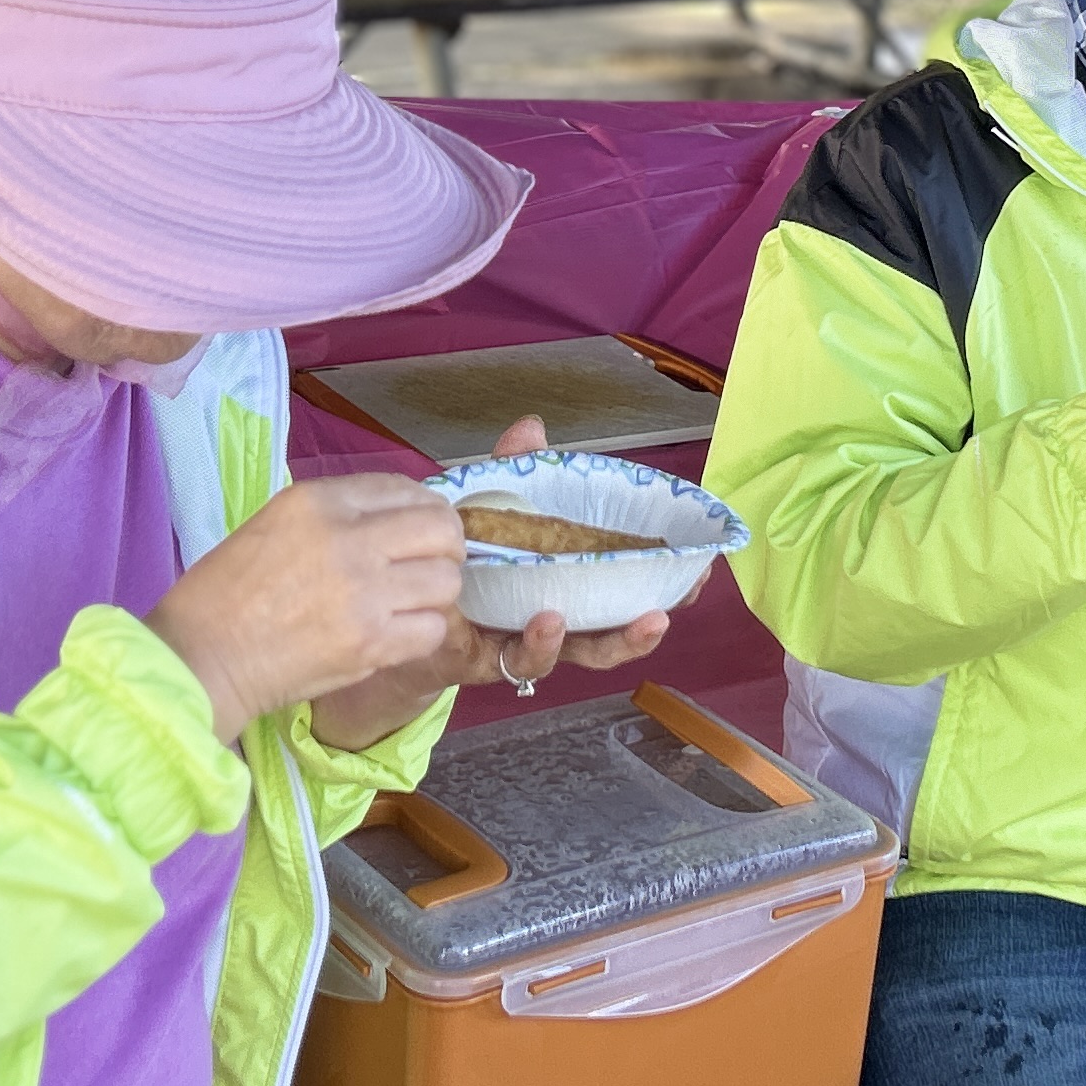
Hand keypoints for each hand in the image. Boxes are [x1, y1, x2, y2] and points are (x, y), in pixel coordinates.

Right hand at [146, 473, 463, 747]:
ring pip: (446, 581)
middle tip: (425, 567)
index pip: (402, 487)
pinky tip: (398, 635)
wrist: (201, 657)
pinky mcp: (371, 643)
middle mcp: (348, 538)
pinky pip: (432, 629)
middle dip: (444, 547)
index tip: (417, 530)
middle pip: (441, 528)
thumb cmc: (223, 593)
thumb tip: (396, 519)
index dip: (421, 508)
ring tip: (410, 604)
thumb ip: (335, 515)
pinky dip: (422, 632)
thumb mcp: (273, 523)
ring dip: (435, 593)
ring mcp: (364, 592)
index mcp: (316, 501)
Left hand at [308, 413, 672, 750]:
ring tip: (637, 618)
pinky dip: (541, 642)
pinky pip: (523, 659)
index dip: (665, 577)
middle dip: (655, 614)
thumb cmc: (447, 557)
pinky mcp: (490, 659)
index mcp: (562, 577)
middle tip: (683, 598)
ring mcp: (523, 640)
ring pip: (583, 650)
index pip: (624, 579)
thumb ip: (510, 472)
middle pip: (617, 624)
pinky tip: (549, 620)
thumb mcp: (482, 505)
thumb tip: (533, 426)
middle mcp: (553, 613)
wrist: (384, 605)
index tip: (701, 564)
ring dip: (615, 638)